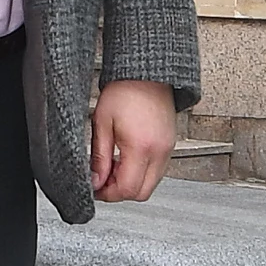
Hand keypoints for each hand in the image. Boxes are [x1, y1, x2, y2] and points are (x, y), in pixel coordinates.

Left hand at [89, 79, 176, 203]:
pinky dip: (141, 172)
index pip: (127, 188)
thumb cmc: (125, 90)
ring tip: (113, 165)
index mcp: (141, 146)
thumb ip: (99, 157)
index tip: (95, 187)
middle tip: (103, 179)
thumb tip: (95, 182)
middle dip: (120, 192)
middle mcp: (159, 151)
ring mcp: (168, 149)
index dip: (108, 193)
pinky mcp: (170, 145)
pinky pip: (157, 171)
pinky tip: (127, 159)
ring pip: (150, 184)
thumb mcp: (102, 123)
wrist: (146, 73)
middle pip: (141, 193)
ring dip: (131, 182)